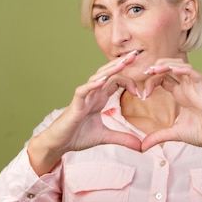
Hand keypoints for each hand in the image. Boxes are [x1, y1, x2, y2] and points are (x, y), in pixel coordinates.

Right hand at [27, 50, 142, 174]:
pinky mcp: (75, 105)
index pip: (116, 81)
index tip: (141, 93)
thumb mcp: (105, 137)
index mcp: (100, 98)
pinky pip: (83, 91)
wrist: (59, 144)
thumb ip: (123, 138)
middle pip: (107, 73)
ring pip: (96, 78)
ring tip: (122, 63)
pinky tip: (103, 81)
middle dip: (121, 64)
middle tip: (135, 54)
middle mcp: (92, 94)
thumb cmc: (78, 136)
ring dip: (110, 70)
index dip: (129, 83)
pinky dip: (92, 85)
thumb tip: (141, 146)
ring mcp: (83, 98)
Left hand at [140, 59, 201, 165]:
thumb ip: (157, 137)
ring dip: (169, 64)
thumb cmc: (201, 133)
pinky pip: (196, 75)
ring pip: (182, 66)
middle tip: (146, 73)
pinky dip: (185, 70)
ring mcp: (195, 88)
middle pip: (171, 67)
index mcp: (179, 94)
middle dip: (158, 66)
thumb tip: (142, 147)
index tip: (142, 93)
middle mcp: (187, 88)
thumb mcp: (174, 134)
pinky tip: (174, 70)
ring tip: (156, 69)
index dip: (152, 80)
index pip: (163, 78)